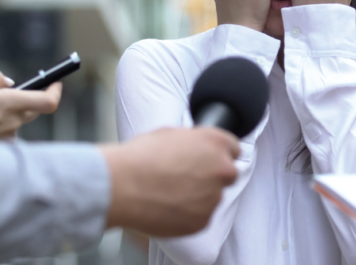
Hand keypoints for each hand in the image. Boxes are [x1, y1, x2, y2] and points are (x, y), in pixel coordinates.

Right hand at [0, 70, 60, 138]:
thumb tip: (11, 83)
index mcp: (8, 104)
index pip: (47, 101)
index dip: (55, 91)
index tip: (55, 84)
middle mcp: (14, 121)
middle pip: (33, 107)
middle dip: (24, 98)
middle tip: (1, 96)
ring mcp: (10, 136)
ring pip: (18, 119)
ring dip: (6, 114)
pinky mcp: (4, 148)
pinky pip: (8, 131)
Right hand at [101, 127, 239, 235]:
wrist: (122, 185)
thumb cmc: (140, 157)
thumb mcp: (170, 134)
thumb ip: (192, 141)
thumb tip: (194, 148)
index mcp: (215, 142)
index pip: (233, 148)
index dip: (219, 154)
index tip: (209, 159)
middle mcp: (221, 169)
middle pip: (228, 173)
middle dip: (213, 176)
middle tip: (188, 178)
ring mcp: (213, 197)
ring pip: (212, 197)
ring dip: (198, 196)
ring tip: (170, 193)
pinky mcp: (202, 220)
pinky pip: (200, 217)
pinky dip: (188, 214)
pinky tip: (168, 206)